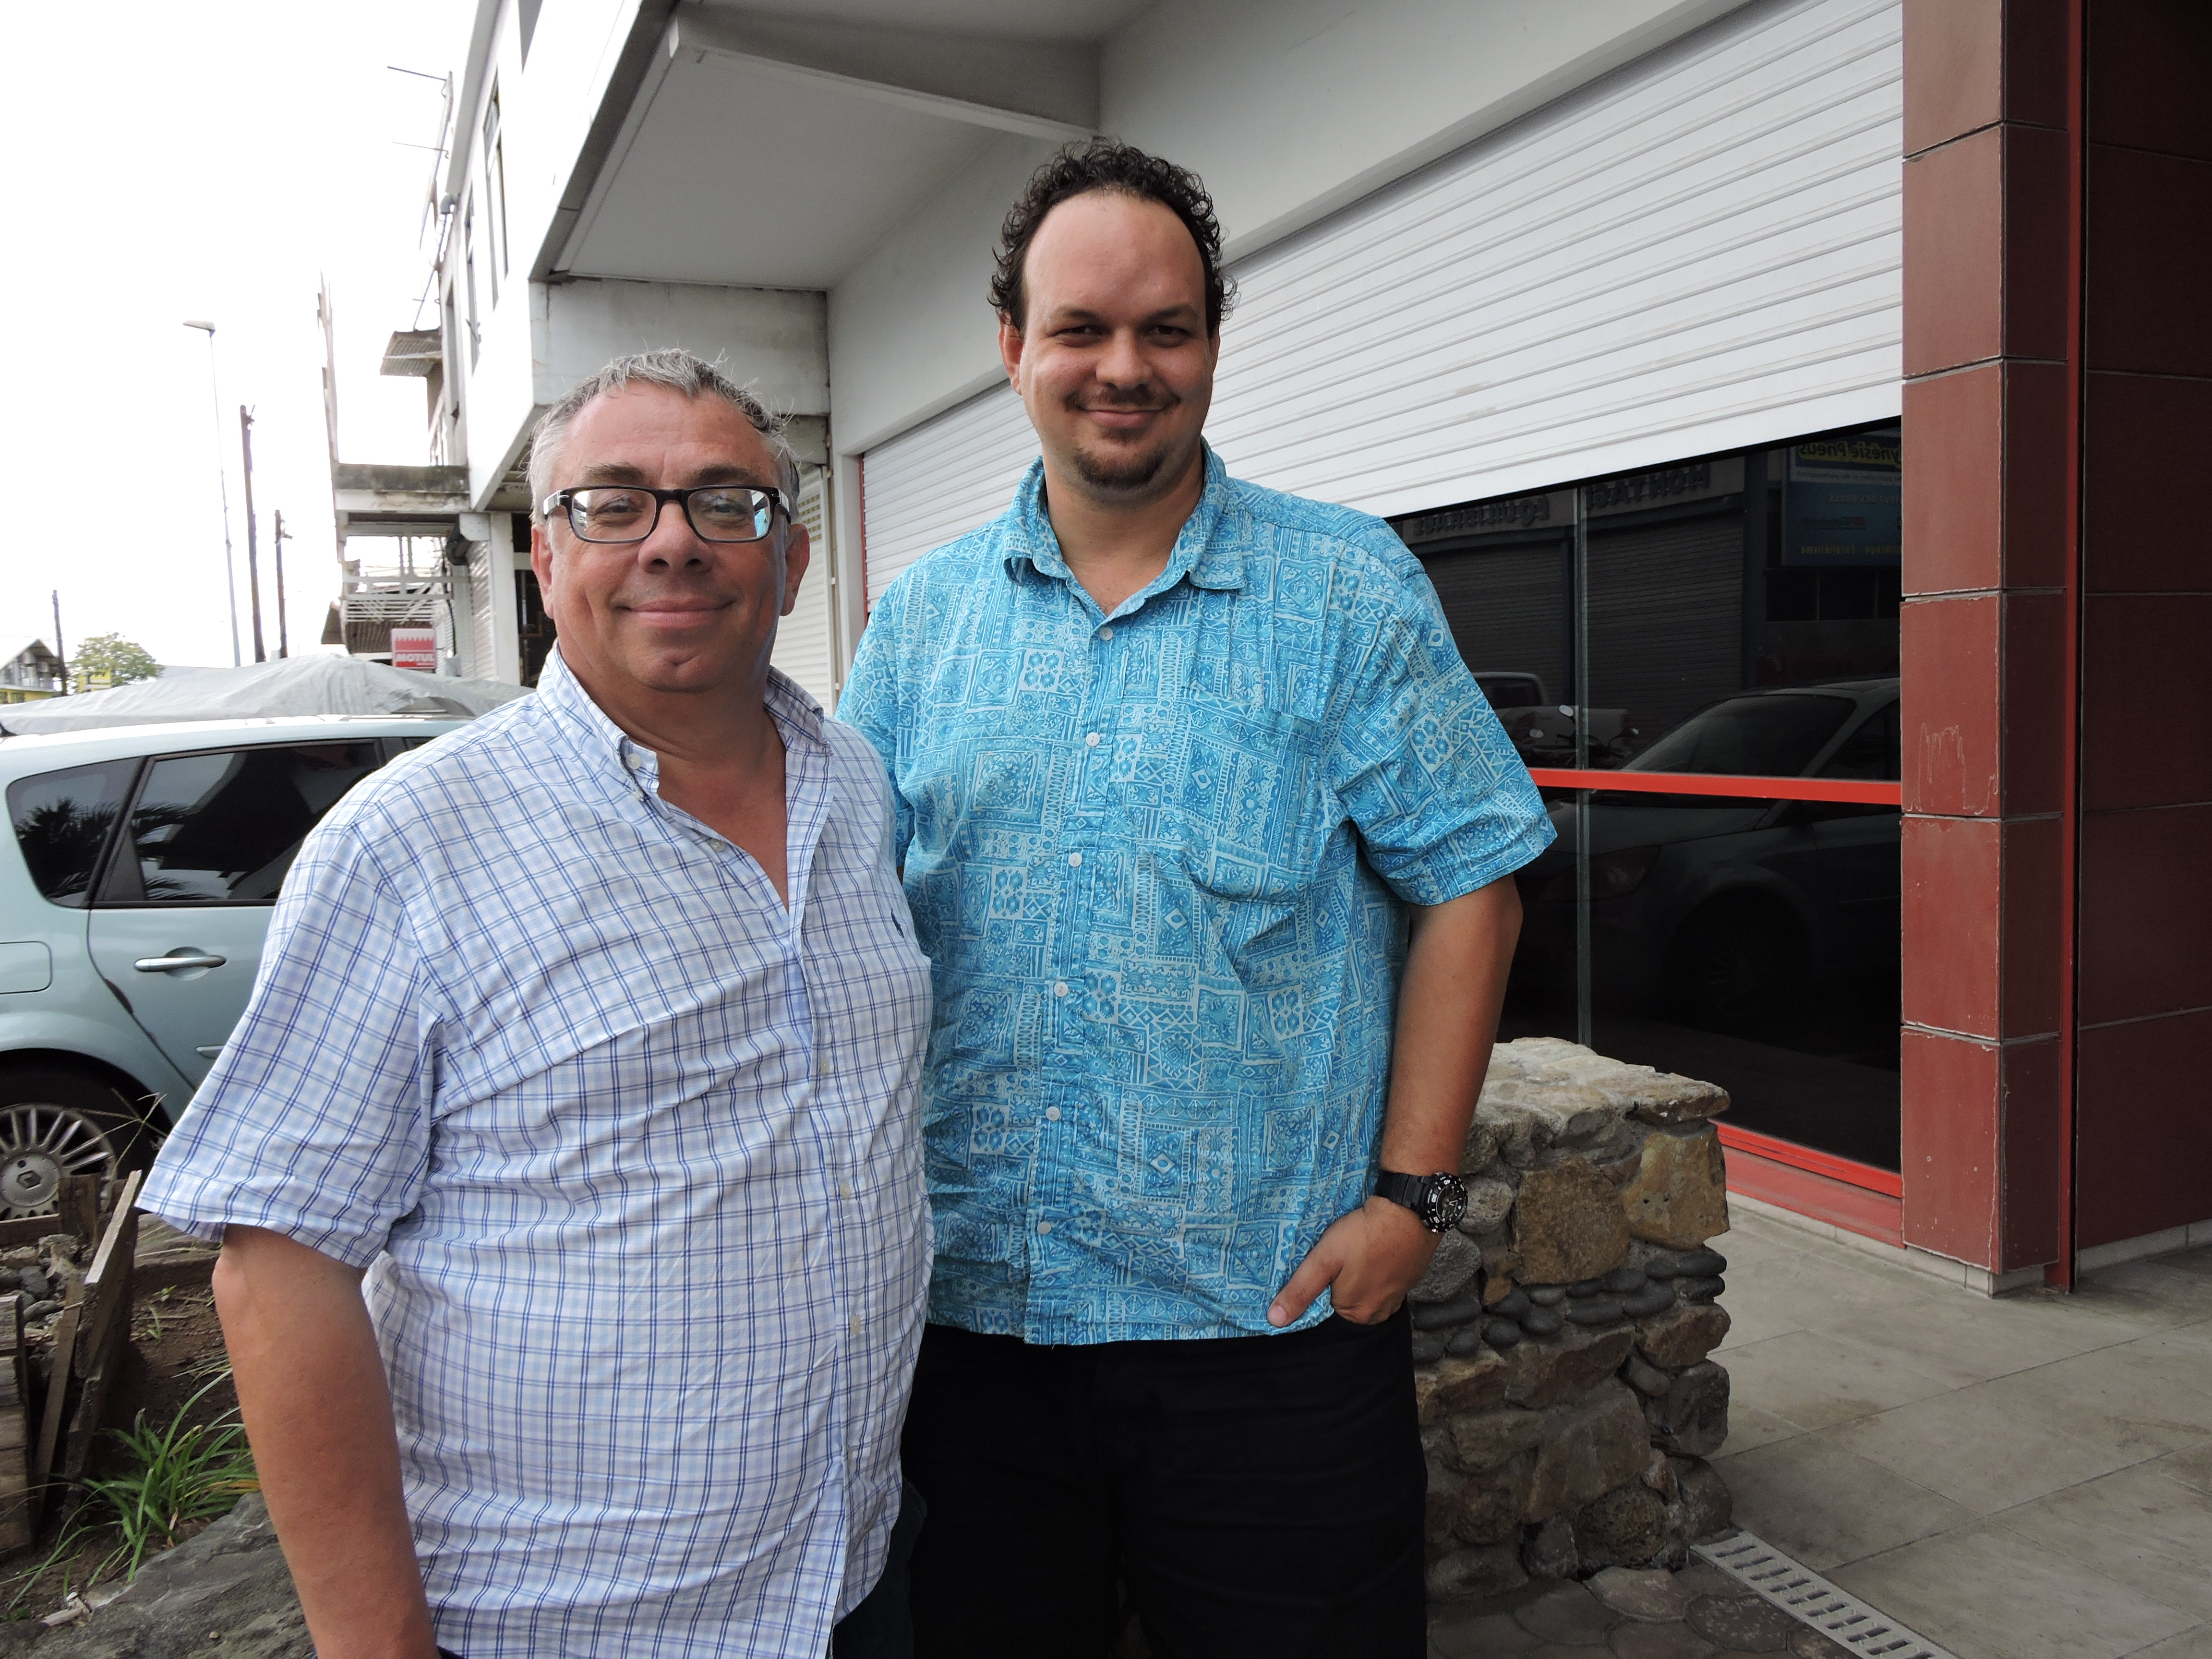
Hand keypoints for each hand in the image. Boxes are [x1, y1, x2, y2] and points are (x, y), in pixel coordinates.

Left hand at [1269, 1197, 1441, 1326]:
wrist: (1409, 1212)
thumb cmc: (1364, 1236)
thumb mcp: (1324, 1261)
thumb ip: (1299, 1290)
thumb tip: (1275, 1320)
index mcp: (1356, 1314)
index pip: (1325, 1309)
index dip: (1318, 1288)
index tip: (1316, 1268)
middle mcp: (1379, 1313)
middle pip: (1347, 1302)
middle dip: (1338, 1283)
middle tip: (1334, 1257)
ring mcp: (1397, 1296)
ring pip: (1366, 1291)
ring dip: (1358, 1276)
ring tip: (1352, 1254)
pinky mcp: (1408, 1279)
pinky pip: (1383, 1281)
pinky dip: (1375, 1270)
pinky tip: (1370, 1253)